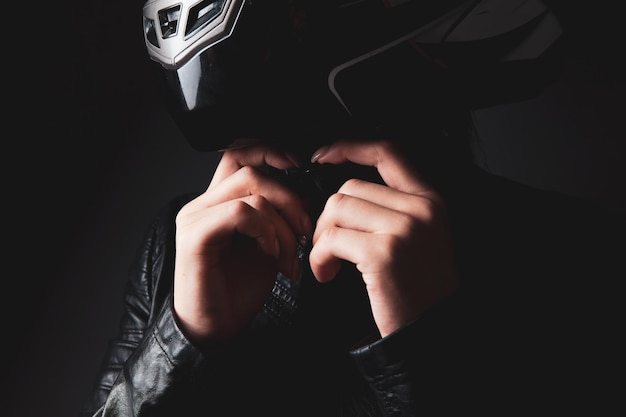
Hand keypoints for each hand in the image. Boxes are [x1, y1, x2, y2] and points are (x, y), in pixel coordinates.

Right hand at [173, 142, 311, 345]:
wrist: (215, 328)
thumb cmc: (238, 290)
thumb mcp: (269, 245)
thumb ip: (279, 218)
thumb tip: (305, 198)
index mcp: (219, 202)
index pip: (239, 154)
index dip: (270, 151)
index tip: (299, 167)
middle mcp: (203, 204)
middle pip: (252, 170)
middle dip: (290, 198)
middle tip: (305, 232)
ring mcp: (196, 218)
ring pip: (250, 188)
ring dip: (281, 221)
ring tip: (289, 254)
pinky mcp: (195, 237)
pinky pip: (239, 213)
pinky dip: (264, 230)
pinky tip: (270, 255)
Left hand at [309, 140, 458, 336]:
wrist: (431, 330)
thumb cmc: (418, 289)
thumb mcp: (419, 238)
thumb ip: (391, 209)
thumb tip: (343, 193)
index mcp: (429, 200)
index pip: (386, 154)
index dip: (350, 147)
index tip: (323, 155)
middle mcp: (420, 209)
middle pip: (350, 187)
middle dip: (328, 217)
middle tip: (329, 246)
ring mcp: (403, 229)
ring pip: (337, 208)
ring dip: (321, 238)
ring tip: (329, 262)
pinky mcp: (383, 253)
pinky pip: (332, 239)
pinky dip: (320, 257)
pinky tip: (327, 274)